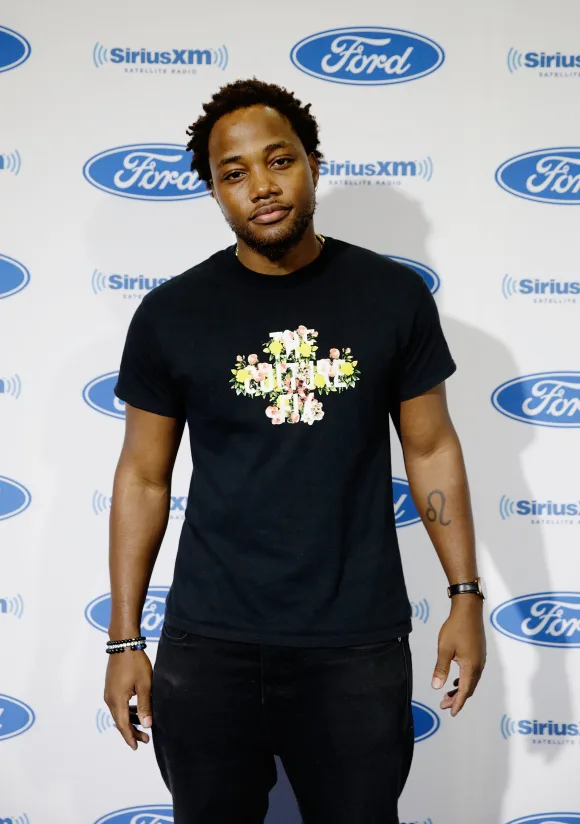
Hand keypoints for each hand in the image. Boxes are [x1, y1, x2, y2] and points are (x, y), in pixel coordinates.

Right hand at [104, 649, 152, 749]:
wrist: (123, 644)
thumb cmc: (135, 662)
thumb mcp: (144, 684)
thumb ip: (144, 706)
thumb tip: (146, 724)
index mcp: (117, 700)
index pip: (123, 725)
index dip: (130, 737)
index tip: (136, 747)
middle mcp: (109, 698)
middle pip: (120, 721)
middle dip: (132, 731)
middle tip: (145, 739)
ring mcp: (109, 692)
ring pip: (118, 713)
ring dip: (129, 721)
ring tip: (143, 726)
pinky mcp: (111, 687)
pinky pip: (117, 705)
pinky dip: (126, 711)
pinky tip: (135, 711)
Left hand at [431, 596, 485, 716]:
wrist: (469, 609)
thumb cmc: (455, 627)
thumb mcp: (444, 648)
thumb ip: (440, 668)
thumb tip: (436, 687)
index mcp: (471, 667)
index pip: (464, 691)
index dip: (457, 704)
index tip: (450, 713)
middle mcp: (479, 665)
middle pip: (469, 688)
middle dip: (457, 699)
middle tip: (444, 705)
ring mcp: (480, 659)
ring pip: (471, 681)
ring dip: (460, 690)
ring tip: (448, 695)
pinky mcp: (479, 653)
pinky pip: (473, 673)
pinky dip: (464, 680)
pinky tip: (455, 680)